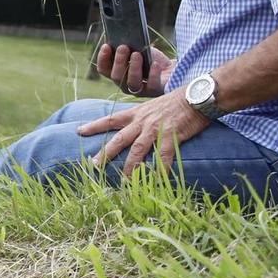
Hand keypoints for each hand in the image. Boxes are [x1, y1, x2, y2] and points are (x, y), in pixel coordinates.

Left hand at [77, 89, 210, 175]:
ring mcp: (156, 129)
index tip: (79, 131)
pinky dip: (160, 170)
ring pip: (137, 150)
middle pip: (119, 139)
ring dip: (129, 167)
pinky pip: (163, 156)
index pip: (111, 119)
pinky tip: (156, 181)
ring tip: (123, 182)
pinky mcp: (171, 136)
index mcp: (137, 113)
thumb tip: (135, 126)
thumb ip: (143, 116)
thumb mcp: (153, 106)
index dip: (94, 125)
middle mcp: (142, 122)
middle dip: (105, 153)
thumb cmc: (177, 101)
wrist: (198, 95)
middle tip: (93, 165)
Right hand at [93, 42, 173, 97]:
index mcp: (117, 73)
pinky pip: (151, 85)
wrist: (171, 69)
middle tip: (123, 47)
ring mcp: (139, 90)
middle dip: (118, 61)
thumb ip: (128, 47)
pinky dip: (152, 74)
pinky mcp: (154, 92)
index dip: (102, 59)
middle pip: (116, 76)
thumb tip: (121, 37)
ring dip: (133, 67)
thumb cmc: (152, 58)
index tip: (106, 46)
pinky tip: (155, 64)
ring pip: (131, 83)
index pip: (104, 69)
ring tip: (137, 54)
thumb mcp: (139, 49)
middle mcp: (125, 84)